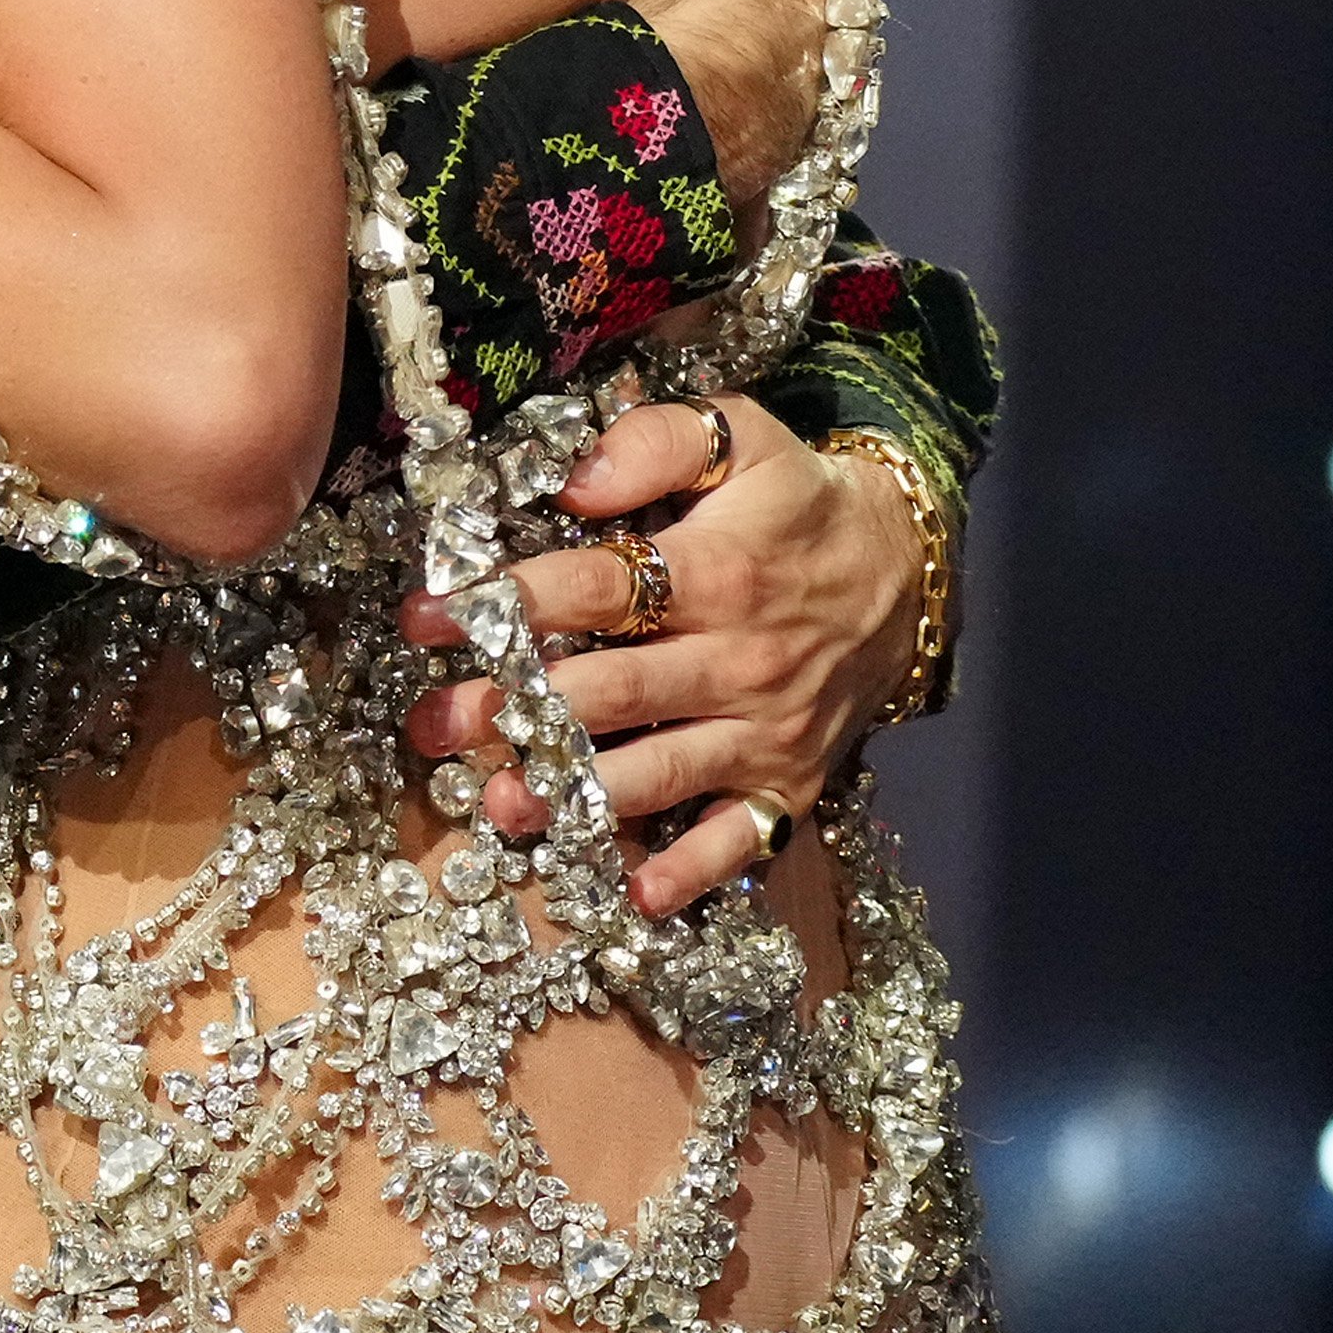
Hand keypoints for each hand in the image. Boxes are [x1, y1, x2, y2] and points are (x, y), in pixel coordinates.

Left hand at [399, 392, 923, 917]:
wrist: (906, 570)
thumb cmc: (797, 501)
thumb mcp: (741, 437)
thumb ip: (656, 444)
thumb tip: (575, 484)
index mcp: (719, 572)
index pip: (596, 589)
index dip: (507, 602)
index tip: (426, 617)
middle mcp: (741, 660)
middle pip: (613, 692)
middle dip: (515, 710)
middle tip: (435, 724)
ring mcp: (766, 731)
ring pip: (661, 772)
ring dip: (578, 795)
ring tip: (502, 804)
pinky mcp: (789, 783)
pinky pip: (742, 840)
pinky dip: (692, 872)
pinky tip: (636, 896)